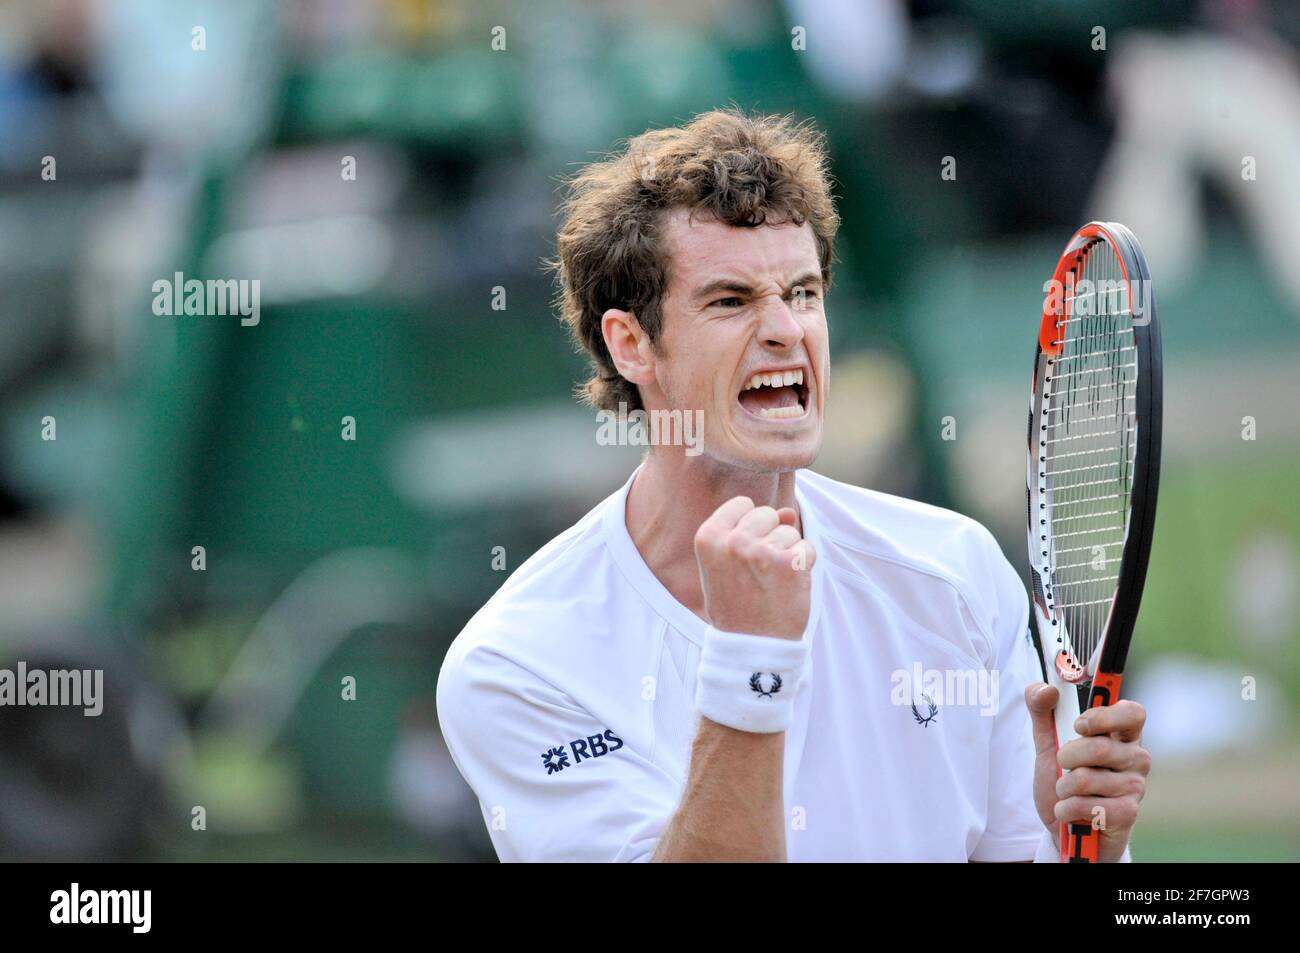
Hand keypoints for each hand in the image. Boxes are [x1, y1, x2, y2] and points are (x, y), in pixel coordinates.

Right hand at [694, 496, 816, 639]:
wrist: (751, 649)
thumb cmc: (737, 605)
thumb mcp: (727, 566)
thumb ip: (749, 531)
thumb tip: (789, 512)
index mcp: (708, 537)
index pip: (741, 504)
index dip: (749, 526)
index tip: (743, 554)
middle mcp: (732, 540)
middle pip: (767, 513)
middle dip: (769, 536)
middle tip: (758, 572)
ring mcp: (761, 551)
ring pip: (789, 531)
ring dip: (787, 553)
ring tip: (771, 582)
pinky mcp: (789, 563)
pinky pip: (807, 548)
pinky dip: (803, 566)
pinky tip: (787, 587)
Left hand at [1025, 684, 1150, 861]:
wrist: (1064, 826)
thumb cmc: (1063, 781)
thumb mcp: (1047, 743)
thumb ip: (1042, 711)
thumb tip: (1045, 689)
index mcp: (1121, 735)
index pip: (1133, 712)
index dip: (1105, 715)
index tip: (1079, 724)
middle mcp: (1135, 758)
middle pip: (1100, 746)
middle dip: (1066, 756)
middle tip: (1061, 764)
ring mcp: (1135, 787)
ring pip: (1086, 778)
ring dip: (1062, 787)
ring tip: (1066, 792)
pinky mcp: (1128, 814)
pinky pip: (1087, 804)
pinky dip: (1066, 808)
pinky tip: (1070, 812)